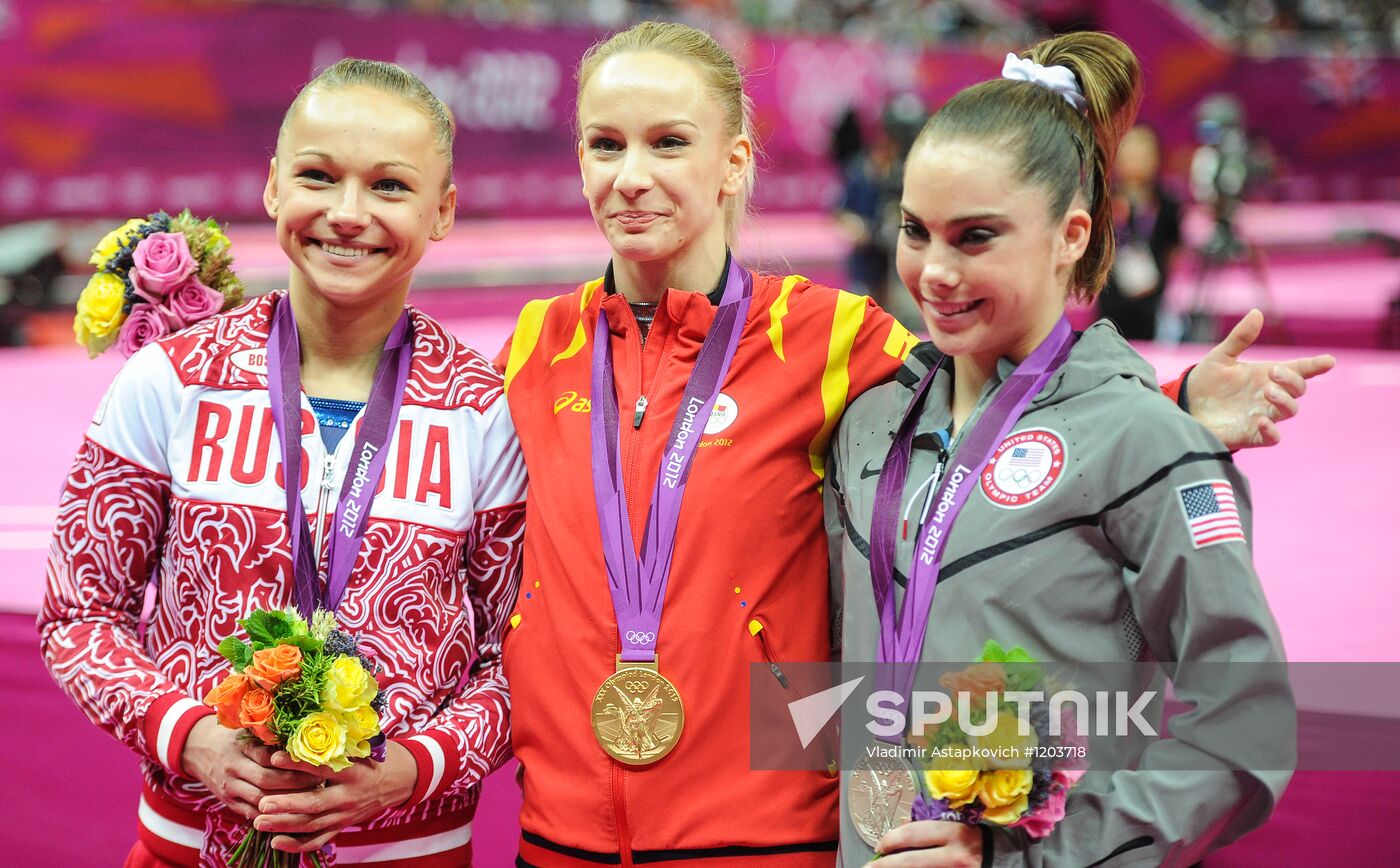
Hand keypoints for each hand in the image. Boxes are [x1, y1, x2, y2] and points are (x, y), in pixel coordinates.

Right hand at [180, 716, 323, 820]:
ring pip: (260, 799)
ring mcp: (229, 787)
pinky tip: (291, 814)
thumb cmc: (235, 737)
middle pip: (266, 779)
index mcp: (241, 746)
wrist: (199, 750)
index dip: (294, 762)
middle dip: (295, 783)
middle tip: (319, 782)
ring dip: (286, 802)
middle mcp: (234, 767)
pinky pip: (251, 813)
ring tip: (309, 799)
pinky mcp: (228, 802)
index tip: (315, 763)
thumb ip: (271, 735)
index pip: (270, 756)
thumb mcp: (248, 730)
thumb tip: (306, 738)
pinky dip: (271, 816)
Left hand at [254, 740, 418, 852]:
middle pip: (315, 803)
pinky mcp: (343, 825)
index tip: (273, 758)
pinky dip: (297, 844)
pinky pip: (319, 840)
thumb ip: (334, 743)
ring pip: (312, 824)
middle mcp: (349, 795)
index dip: (298, 763)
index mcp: (354, 771)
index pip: (322, 768)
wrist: (401, 779)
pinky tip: (275, 842)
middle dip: (287, 805)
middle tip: (262, 803)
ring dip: (284, 825)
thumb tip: (297, 730)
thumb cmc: (375, 756)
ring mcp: (346, 814)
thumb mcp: (361, 746)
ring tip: (258, 822)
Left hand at [867, 820, 982, 866]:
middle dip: (885, 864)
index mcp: (954, 834)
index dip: (891, 839)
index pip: (913, 835)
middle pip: (910, 861)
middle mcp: (955, 856)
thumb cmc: (976, 841)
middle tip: (870, 866)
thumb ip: (930, 829)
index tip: (880, 844)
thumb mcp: (956, 828)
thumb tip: (901, 829)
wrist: (1004, 861)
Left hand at [1186, 309, 1334, 448]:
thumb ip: (1240, 338)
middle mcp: (1270, 395)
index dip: (1315, 365)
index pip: (1299, 369)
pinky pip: (1272, 438)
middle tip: (1273, 372)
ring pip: (1290, 410)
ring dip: (1284, 400)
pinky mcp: (1251, 435)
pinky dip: (1272, 431)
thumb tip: (1257, 313)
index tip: (1328, 361)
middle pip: (1299, 389)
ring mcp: (1264, 415)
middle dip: (1292, 380)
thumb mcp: (1220, 357)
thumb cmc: (1206, 382)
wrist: (1186, 407)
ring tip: (1267, 390)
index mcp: (1267, 375)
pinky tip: (1261, 420)